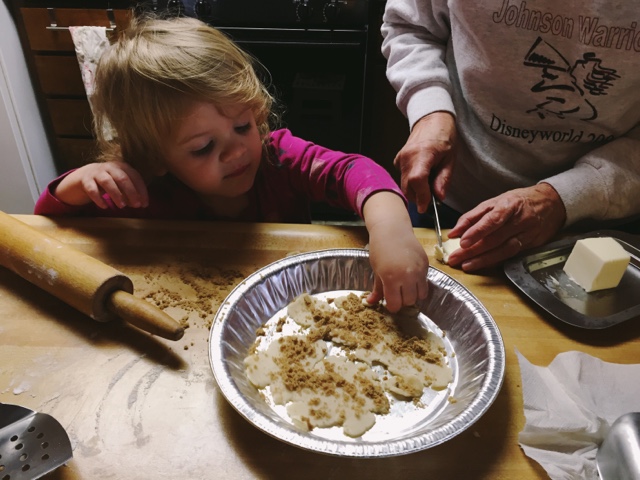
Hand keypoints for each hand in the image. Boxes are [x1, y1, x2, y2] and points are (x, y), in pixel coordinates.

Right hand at [54, 162, 148, 208]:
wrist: (86, 175)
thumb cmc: (110, 180)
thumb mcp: (121, 183)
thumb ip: (131, 192)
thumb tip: (142, 204)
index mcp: (122, 166)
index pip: (135, 177)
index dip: (141, 190)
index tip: (144, 204)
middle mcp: (110, 167)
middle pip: (122, 178)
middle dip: (131, 192)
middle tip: (136, 205)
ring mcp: (97, 173)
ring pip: (107, 182)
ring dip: (116, 194)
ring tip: (122, 206)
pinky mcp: (85, 180)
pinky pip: (92, 189)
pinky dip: (98, 198)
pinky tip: (104, 207)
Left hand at [362, 192, 429, 311]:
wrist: (392, 229)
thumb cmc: (380, 248)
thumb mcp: (376, 269)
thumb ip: (377, 288)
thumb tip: (371, 303)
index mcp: (391, 278)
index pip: (395, 304)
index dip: (392, 306)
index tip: (390, 302)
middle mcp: (407, 276)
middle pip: (409, 302)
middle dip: (403, 300)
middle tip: (397, 293)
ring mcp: (419, 270)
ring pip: (420, 295)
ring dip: (413, 295)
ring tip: (405, 287)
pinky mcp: (426, 265)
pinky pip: (425, 283)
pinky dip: (419, 284)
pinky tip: (411, 277)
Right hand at [393, 111, 455, 212]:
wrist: (431, 119)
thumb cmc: (443, 135)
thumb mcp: (450, 159)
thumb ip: (443, 179)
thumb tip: (439, 197)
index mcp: (423, 154)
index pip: (416, 181)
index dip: (421, 197)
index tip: (427, 207)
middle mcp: (407, 156)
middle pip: (407, 186)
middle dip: (419, 197)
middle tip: (432, 197)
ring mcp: (400, 158)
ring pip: (404, 184)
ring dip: (416, 190)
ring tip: (429, 182)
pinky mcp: (398, 160)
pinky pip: (403, 178)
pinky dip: (411, 182)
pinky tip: (422, 175)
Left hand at [446, 183, 565, 270]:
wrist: (551, 203)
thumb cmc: (518, 201)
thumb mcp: (494, 202)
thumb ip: (472, 217)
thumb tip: (454, 232)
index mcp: (509, 205)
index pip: (492, 220)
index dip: (477, 232)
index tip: (462, 242)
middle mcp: (520, 220)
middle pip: (495, 239)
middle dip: (473, 250)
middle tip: (455, 258)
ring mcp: (528, 234)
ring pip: (504, 250)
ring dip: (483, 260)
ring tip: (466, 265)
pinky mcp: (532, 245)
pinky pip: (511, 255)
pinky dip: (495, 261)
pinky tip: (482, 265)